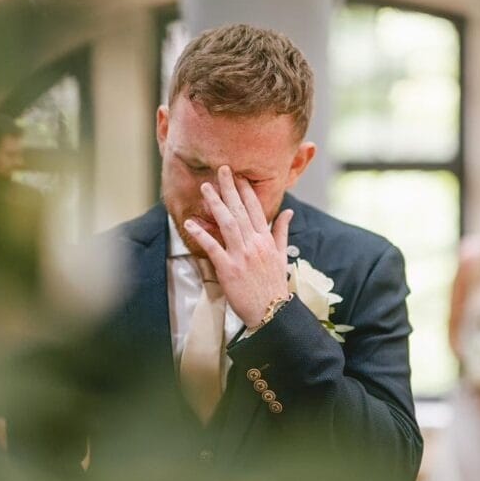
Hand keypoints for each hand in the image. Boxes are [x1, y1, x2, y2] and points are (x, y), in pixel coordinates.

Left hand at [183, 166, 291, 328]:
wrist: (272, 310)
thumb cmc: (274, 284)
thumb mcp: (282, 255)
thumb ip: (282, 231)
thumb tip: (289, 211)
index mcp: (266, 240)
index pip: (256, 209)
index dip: (246, 191)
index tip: (238, 176)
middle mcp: (254, 244)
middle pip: (240, 210)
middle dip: (230, 188)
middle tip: (221, 170)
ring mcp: (241, 255)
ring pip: (228, 223)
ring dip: (215, 204)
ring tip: (206, 188)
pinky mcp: (228, 268)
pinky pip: (213, 247)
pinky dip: (201, 234)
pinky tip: (191, 223)